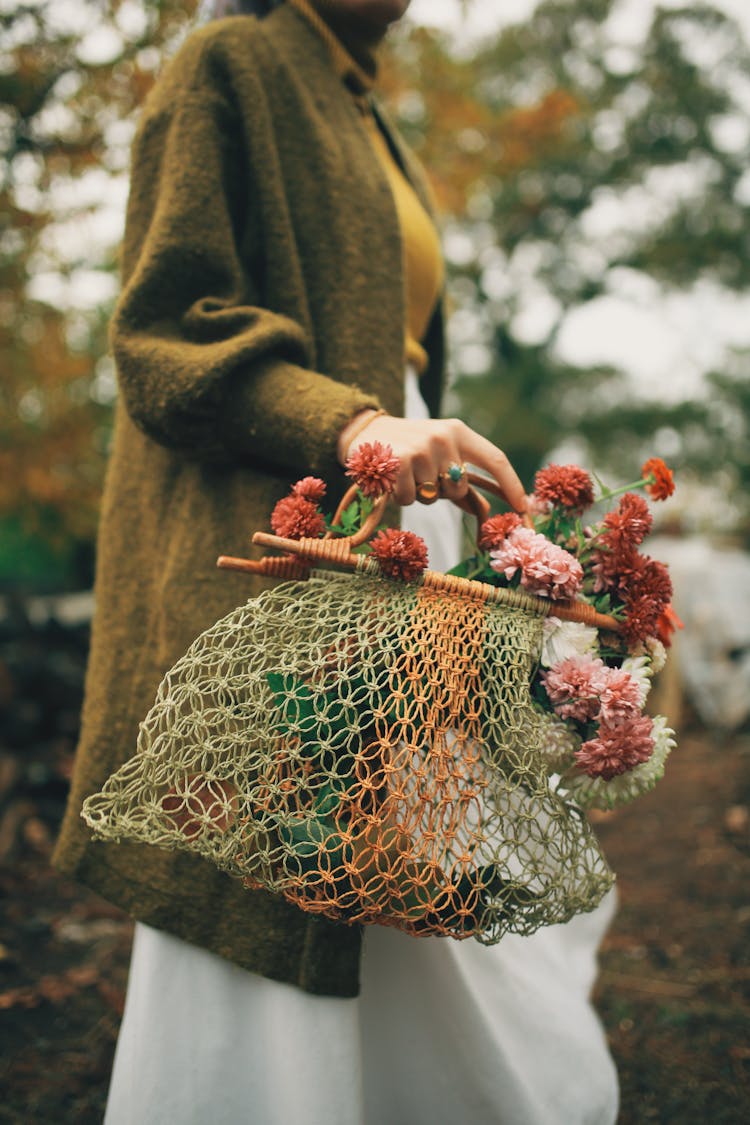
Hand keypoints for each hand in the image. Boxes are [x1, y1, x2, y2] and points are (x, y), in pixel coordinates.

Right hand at [337, 411, 526, 511]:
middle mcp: (444, 436)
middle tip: (422, 476)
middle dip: (442, 493)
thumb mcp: (439, 454)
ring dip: (418, 494)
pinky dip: (400, 495)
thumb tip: (486, 513)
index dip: (511, 485)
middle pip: (459, 488)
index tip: (523, 508)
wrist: (364, 432)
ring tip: (404, 473)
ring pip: (432, 497)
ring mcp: (422, 448)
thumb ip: (462, 481)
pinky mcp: (400, 461)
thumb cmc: (408, 448)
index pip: (495, 459)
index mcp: (459, 431)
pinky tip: (391, 477)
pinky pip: (411, 499)